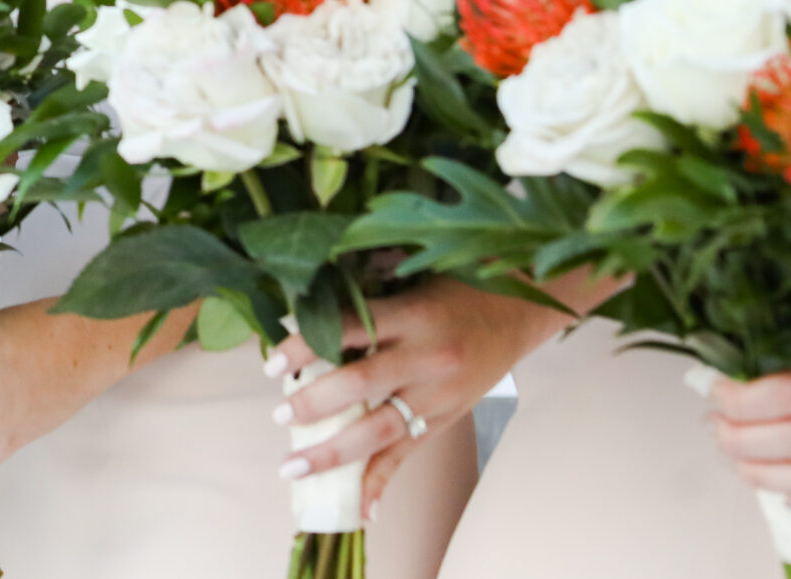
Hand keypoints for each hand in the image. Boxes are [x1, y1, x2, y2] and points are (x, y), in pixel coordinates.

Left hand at [268, 281, 562, 507]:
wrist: (518, 311)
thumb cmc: (453, 288)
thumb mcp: (408, 281)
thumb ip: (363, 300)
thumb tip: (299, 313)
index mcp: (412, 314)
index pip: (349, 330)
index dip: (306, 345)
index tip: (273, 360)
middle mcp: (426, 357)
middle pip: (362, 384)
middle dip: (315, 404)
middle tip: (279, 416)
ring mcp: (438, 394)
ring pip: (381, 429)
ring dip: (334, 452)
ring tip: (294, 466)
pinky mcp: (447, 418)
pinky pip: (409, 454)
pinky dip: (382, 481)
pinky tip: (361, 510)